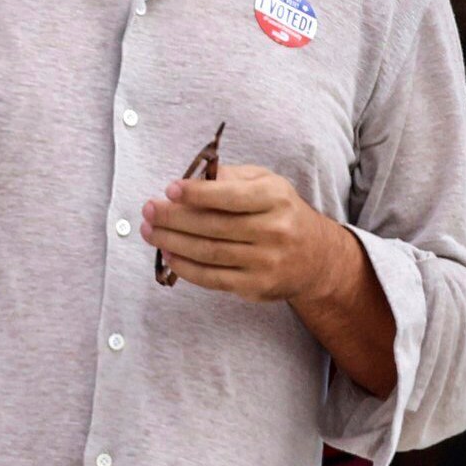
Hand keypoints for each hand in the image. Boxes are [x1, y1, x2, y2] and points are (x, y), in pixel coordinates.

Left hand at [140, 164, 365, 303]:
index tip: (170, 189)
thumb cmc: (281, 213)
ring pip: (208, 252)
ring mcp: (266, 261)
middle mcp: (275, 230)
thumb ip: (231, 178)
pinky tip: (169, 254)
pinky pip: (212, 278)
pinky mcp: (256, 286)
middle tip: (149, 210)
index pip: (231, 196)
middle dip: (173, 218)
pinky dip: (185, 267)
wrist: (316, 257)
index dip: (197, 193)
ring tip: (150, 231)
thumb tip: (191, 180)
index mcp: (277, 198)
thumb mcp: (267, 184)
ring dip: (172, 242)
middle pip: (213, 225)